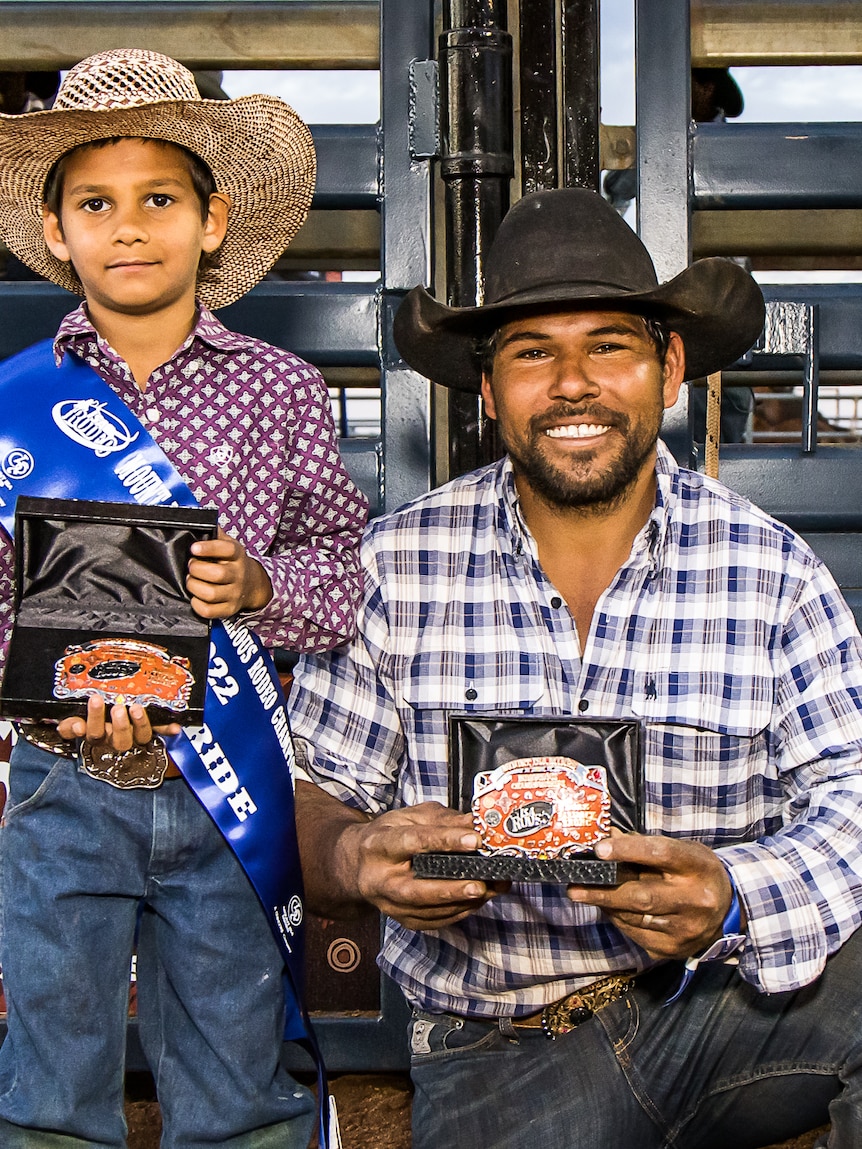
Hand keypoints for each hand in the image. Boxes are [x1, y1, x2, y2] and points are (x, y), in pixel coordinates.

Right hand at [56, 693, 180, 750]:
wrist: (105, 722)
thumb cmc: (87, 719)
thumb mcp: (74, 719)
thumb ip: (70, 725)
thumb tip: (76, 727)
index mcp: (97, 736)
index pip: (92, 735)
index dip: (92, 725)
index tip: (85, 716)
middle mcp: (116, 739)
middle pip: (118, 739)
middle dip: (119, 725)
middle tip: (117, 708)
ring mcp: (134, 736)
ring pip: (139, 737)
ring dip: (140, 724)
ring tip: (136, 708)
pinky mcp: (149, 731)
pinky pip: (159, 731)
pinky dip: (167, 729)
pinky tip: (175, 727)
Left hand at [186, 527, 272, 617]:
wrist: (252, 584)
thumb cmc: (232, 562)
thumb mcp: (229, 545)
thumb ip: (215, 534)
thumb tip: (201, 521)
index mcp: (238, 555)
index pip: (227, 550)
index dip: (209, 548)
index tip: (194, 548)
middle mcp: (238, 575)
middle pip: (217, 574)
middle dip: (197, 569)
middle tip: (191, 566)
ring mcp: (234, 593)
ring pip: (212, 594)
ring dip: (195, 587)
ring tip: (191, 581)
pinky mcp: (229, 609)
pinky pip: (209, 611)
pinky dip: (197, 604)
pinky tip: (195, 596)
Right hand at [337, 802, 508, 930]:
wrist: (361, 863)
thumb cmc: (389, 835)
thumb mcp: (409, 816)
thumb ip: (442, 819)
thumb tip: (475, 824)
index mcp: (378, 845)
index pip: (413, 842)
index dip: (445, 840)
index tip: (474, 839)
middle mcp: (379, 879)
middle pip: (415, 890)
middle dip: (451, 889)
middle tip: (481, 885)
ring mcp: (388, 905)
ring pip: (427, 911)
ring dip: (462, 902)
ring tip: (491, 890)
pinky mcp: (402, 920)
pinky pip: (433, 921)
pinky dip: (458, 913)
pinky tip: (476, 901)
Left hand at [567, 831, 737, 960]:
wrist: (728, 909)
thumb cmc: (695, 872)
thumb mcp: (680, 851)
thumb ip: (643, 845)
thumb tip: (604, 837)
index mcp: (697, 866)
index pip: (659, 853)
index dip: (627, 850)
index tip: (599, 849)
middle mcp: (696, 899)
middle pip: (641, 896)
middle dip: (603, 891)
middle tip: (574, 887)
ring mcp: (686, 928)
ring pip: (634, 918)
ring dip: (606, 905)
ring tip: (587, 894)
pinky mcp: (675, 948)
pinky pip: (635, 934)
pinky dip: (619, 920)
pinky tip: (612, 909)